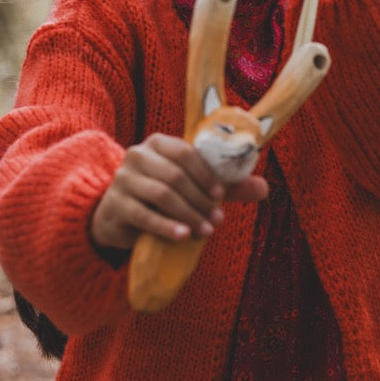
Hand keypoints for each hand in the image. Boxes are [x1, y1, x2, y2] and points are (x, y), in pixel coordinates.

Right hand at [91, 132, 267, 251]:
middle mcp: (137, 155)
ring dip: (188, 214)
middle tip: (217, 220)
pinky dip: (166, 226)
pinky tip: (183, 236)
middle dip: (200, 200)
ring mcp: (123, 179)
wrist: (119, 216)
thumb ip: (225, 187)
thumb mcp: (192, 188)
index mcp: (158, 144)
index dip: (206, 175)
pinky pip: (142, 215)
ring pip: (161, 194)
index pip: (185, 153)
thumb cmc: (161, 196)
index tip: (220, 195)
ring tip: (206, 231)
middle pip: (175, 176)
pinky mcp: (114, 204)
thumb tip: (264, 188)